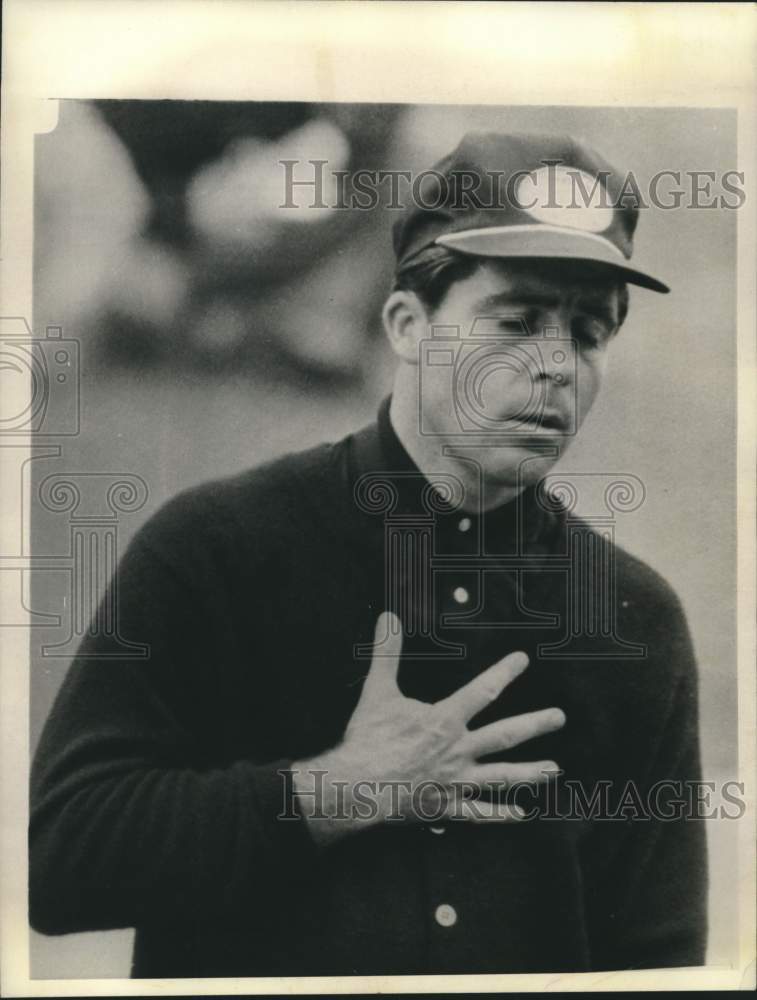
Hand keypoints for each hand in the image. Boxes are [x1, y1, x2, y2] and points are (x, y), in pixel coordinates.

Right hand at [291, 612, 564, 845]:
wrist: (356, 786)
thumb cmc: (368, 739)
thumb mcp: (377, 690)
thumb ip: (387, 653)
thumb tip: (387, 618)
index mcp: (444, 721)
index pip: (481, 691)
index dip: (504, 673)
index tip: (522, 660)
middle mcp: (458, 750)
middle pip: (504, 735)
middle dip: (534, 724)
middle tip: (559, 717)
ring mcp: (455, 781)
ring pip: (501, 776)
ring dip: (530, 773)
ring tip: (554, 770)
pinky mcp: (446, 806)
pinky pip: (479, 812)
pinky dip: (500, 813)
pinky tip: (521, 813)